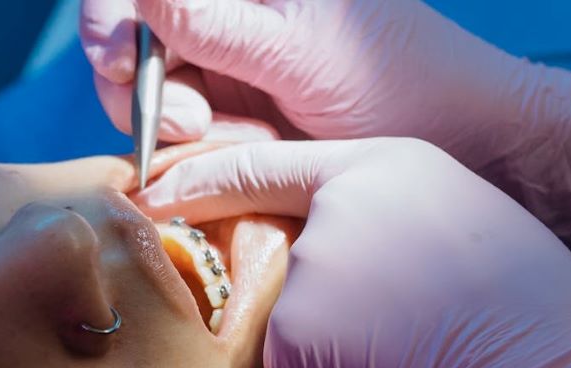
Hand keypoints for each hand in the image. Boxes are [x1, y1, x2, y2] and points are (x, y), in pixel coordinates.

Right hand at [80, 0, 528, 161]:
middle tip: (186, 122)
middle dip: (140, 80)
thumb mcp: (300, 51)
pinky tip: (237, 150)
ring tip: (221, 138)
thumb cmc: (395, 79)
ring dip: (169, 120)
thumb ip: (216, 25)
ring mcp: (228, 63)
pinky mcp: (235, 114)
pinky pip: (182, 132)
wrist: (456, 143)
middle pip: (133, 36)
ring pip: (150, 89)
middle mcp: (229, 12)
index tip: (120, 61)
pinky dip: (194, 147)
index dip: (114, 17)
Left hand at [135, 138, 570, 367]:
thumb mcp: (456, 220)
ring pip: (292, 315)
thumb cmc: (523, 311)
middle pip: (285, 253)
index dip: (207, 179)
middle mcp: (328, 212)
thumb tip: (318, 247)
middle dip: (325, 292)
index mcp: (380, 166)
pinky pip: (294, 363)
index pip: (267, 164)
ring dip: (334, 338)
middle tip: (405, 323)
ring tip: (412, 349)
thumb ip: (374, 216)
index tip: (159, 190)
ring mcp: (303, 275)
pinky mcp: (288, 343)